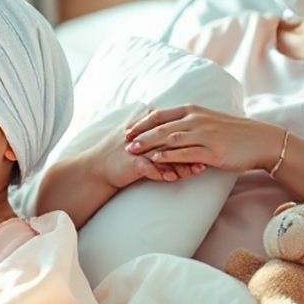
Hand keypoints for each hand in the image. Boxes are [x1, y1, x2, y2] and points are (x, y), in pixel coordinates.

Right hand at [89, 116, 205, 186]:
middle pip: (173, 140)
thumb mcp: (137, 139)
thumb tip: (176, 131)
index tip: (206, 142)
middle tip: (208, 156)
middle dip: (192, 149)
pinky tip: (175, 179)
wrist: (96, 169)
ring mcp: (137, 148)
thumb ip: (154, 132)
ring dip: (182, 163)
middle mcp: (142, 133)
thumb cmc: (119, 155)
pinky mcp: (133, 162)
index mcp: (144, 124)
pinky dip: (165, 174)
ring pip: (166, 154)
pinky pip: (153, 169)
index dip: (190, 135)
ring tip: (196, 170)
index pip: (172, 127)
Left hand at [124, 105, 282, 173]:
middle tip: (124, 142)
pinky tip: (156, 160)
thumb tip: (169, 125)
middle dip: (140, 134)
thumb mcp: (208, 120)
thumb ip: (189, 121)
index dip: (142, 122)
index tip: (127, 129)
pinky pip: (186, 153)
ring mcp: (205, 135)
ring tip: (133, 152)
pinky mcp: (213, 151)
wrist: (260, 141)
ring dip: (149, 145)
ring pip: (171, 139)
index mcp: (193, 111)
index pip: (160, 114)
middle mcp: (197, 120)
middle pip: (161, 126)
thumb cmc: (233, 132)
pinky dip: (169, 157)